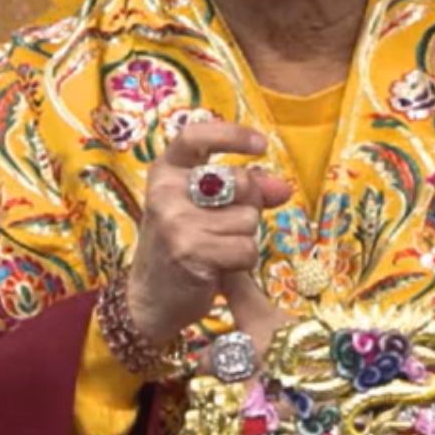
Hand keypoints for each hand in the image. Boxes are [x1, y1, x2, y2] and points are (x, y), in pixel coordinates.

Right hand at [127, 120, 292, 347]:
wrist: (150, 299)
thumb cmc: (185, 245)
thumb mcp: (206, 209)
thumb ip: (245, 192)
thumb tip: (284, 188)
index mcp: (165, 171)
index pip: (196, 136)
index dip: (232, 135)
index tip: (260, 145)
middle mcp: (166, 190)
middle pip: (241, 182)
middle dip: (248, 206)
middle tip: (225, 227)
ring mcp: (175, 220)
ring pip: (248, 220)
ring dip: (244, 239)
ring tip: (216, 250)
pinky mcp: (189, 250)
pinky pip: (246, 248)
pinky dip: (242, 261)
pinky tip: (219, 267)